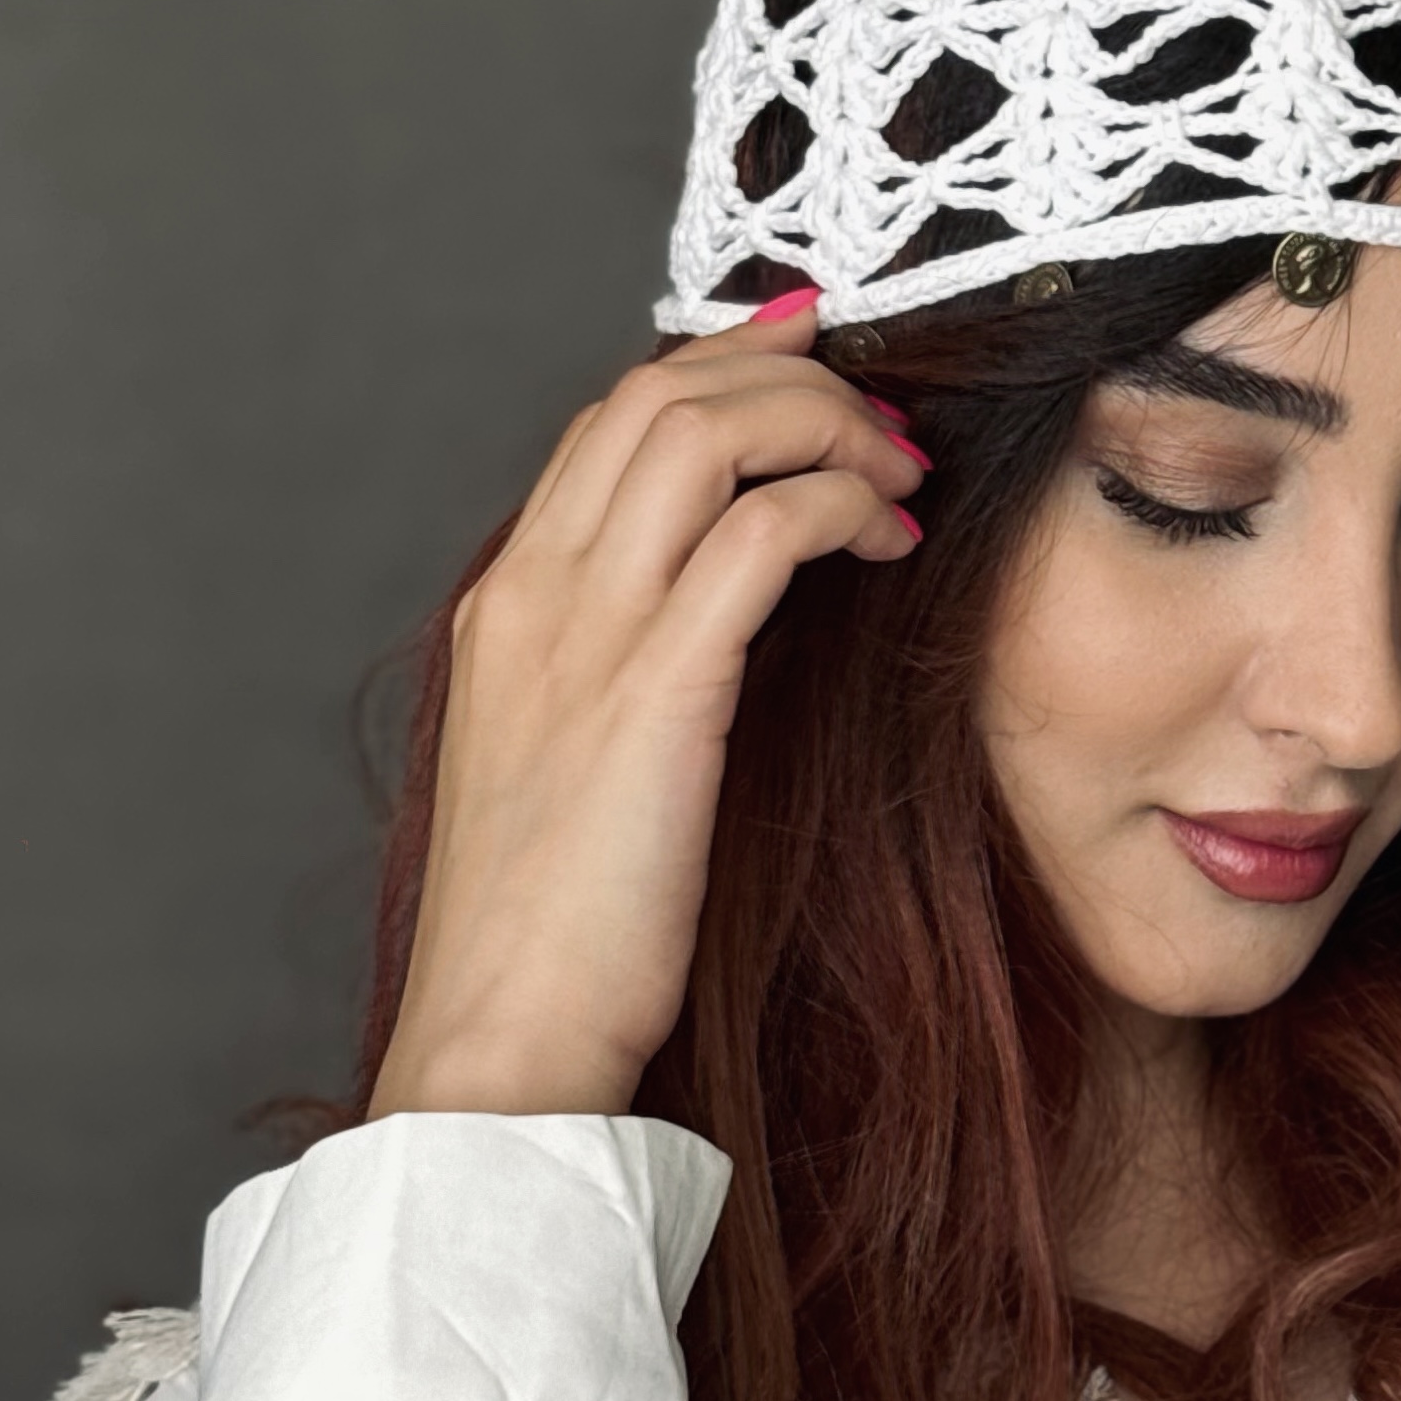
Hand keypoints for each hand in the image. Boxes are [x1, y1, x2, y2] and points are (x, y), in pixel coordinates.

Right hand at [367, 300, 925, 1118]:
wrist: (503, 1037)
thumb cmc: (556, 931)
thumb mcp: (578, 768)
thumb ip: (632, 671)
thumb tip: (736, 618)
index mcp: (510, 604)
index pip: (610, 421)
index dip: (722, 370)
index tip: (813, 363)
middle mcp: (535, 591)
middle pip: (656, 394)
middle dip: (785, 373)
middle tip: (881, 410)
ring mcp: (585, 632)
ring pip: (703, 431)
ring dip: (822, 422)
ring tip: (897, 466)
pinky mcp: (655, 689)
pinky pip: (758, 531)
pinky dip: (836, 502)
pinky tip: (888, 537)